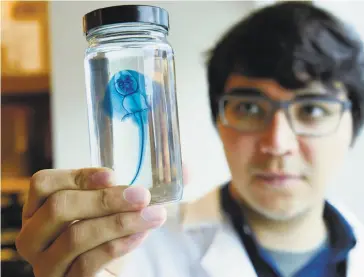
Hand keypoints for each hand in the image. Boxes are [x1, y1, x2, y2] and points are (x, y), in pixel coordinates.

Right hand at [16, 168, 166, 276]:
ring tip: (153, 215)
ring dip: (120, 222)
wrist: (105, 275)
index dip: (78, 176)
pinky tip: (141, 236)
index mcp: (39, 210)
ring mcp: (46, 264)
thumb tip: (187, 169)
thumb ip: (144, 187)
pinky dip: (118, 246)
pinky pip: (88, 263)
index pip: (44, 184)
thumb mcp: (118, 209)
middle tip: (143, 195)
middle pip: (59, 207)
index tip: (114, 174)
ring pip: (77, 235)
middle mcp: (34, 237)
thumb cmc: (106, 236)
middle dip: (106, 199)